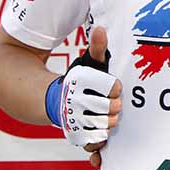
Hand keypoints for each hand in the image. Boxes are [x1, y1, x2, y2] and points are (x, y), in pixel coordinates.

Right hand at [46, 25, 120, 152]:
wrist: (54, 101)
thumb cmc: (80, 80)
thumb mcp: (89, 63)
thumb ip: (97, 48)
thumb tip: (100, 29)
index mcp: (80, 82)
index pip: (112, 88)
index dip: (115, 89)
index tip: (113, 88)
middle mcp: (75, 101)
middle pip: (111, 108)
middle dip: (114, 106)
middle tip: (112, 104)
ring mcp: (74, 119)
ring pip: (104, 125)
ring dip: (109, 121)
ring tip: (106, 115)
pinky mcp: (74, 135)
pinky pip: (93, 140)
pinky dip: (100, 138)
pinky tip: (100, 131)